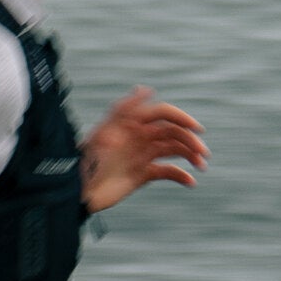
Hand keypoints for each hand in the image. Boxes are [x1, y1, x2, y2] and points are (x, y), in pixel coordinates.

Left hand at [80, 86, 206, 214]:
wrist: (77, 192)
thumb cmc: (87, 161)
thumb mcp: (103, 134)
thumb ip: (123, 111)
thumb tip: (145, 88)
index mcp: (132, 123)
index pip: (163, 114)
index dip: (181, 118)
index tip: (197, 129)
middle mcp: (140, 136)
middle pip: (172, 133)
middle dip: (190, 140)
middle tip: (203, 154)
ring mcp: (142, 155)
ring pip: (174, 150)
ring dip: (190, 156)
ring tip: (200, 166)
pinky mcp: (143, 174)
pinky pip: (167, 172)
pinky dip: (180, 175)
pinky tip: (190, 181)